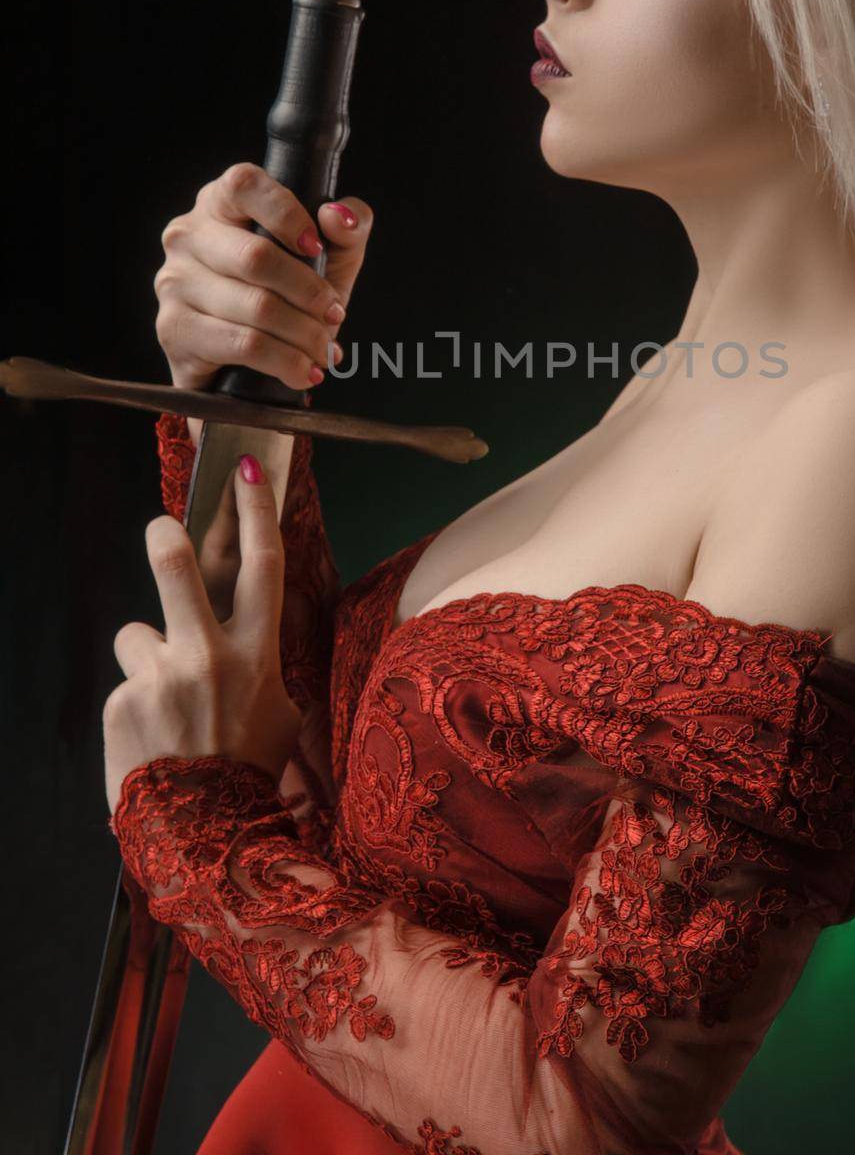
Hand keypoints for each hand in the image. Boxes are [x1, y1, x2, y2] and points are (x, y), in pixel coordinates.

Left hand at [103, 453, 302, 817]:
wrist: (207, 834)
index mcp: (257, 653)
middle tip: (161, 529)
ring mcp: (162, 677)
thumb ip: (264, 669)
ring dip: (148, 660)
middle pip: (179, 569)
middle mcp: (210, 655)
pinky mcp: (123, 700)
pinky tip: (150, 737)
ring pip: (139, 635)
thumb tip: (251, 647)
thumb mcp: (281, 714)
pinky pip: (125, 683)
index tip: (248, 470)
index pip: (262, 564)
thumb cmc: (250, 772)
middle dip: (166, 538)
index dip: (256, 510)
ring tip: (163, 707)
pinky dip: (134, 704)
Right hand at [154, 161, 373, 396]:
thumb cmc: (290, 296)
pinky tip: (302, 371)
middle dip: (309, 292)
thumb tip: (337, 216)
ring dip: (303, 334)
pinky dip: (285, 362)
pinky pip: (242, 344)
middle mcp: (188, 235)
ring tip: (323, 350)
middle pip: (255, 257)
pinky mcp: (174, 329)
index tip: (316, 248)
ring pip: (255, 307)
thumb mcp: (332, 256)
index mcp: (221, 202)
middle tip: (334, 314)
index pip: (244, 185)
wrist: (249, 366)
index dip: (286, 214)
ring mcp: (174, 282)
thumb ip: (350, 225)